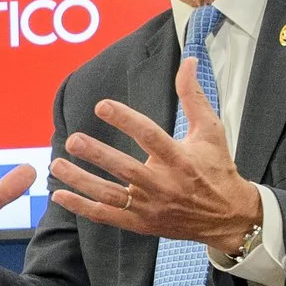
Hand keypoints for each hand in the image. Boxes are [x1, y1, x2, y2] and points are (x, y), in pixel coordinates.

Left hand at [49, 59, 261, 249]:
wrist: (228, 217)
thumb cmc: (217, 169)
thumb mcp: (211, 130)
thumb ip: (194, 96)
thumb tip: (189, 61)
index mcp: (181, 159)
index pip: (150, 136)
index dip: (125, 120)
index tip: (101, 106)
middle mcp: (164, 185)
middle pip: (126, 169)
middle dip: (98, 155)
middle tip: (73, 140)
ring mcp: (151, 207)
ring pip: (110, 195)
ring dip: (81, 181)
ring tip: (57, 164)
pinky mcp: (142, 224)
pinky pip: (107, 216)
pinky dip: (82, 208)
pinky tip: (60, 194)